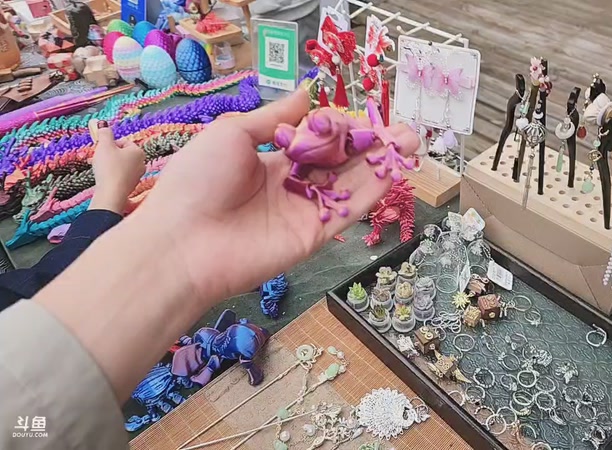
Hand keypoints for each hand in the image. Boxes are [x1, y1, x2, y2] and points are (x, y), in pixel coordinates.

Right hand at [90, 124, 145, 213]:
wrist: (112, 194)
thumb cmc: (110, 168)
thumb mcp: (104, 145)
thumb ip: (104, 133)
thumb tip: (103, 124)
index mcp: (139, 152)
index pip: (123, 142)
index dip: (109, 144)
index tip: (101, 148)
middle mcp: (141, 163)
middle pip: (121, 154)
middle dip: (108, 154)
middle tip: (98, 158)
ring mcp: (137, 176)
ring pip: (119, 165)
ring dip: (108, 164)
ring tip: (98, 168)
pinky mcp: (130, 186)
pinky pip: (119, 175)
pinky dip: (110, 175)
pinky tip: (103, 178)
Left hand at [136, 89, 418, 304]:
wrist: (183, 240)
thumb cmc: (198, 180)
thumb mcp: (234, 133)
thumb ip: (276, 116)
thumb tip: (308, 93)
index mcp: (271, 160)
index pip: (317, 140)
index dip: (338, 127)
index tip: (350, 118)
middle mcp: (292, 185)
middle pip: (341, 162)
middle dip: (372, 145)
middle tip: (403, 131)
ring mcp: (305, 211)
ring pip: (351, 184)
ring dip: (381, 164)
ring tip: (410, 143)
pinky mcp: (314, 235)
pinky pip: (348, 210)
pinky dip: (373, 190)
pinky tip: (394, 170)